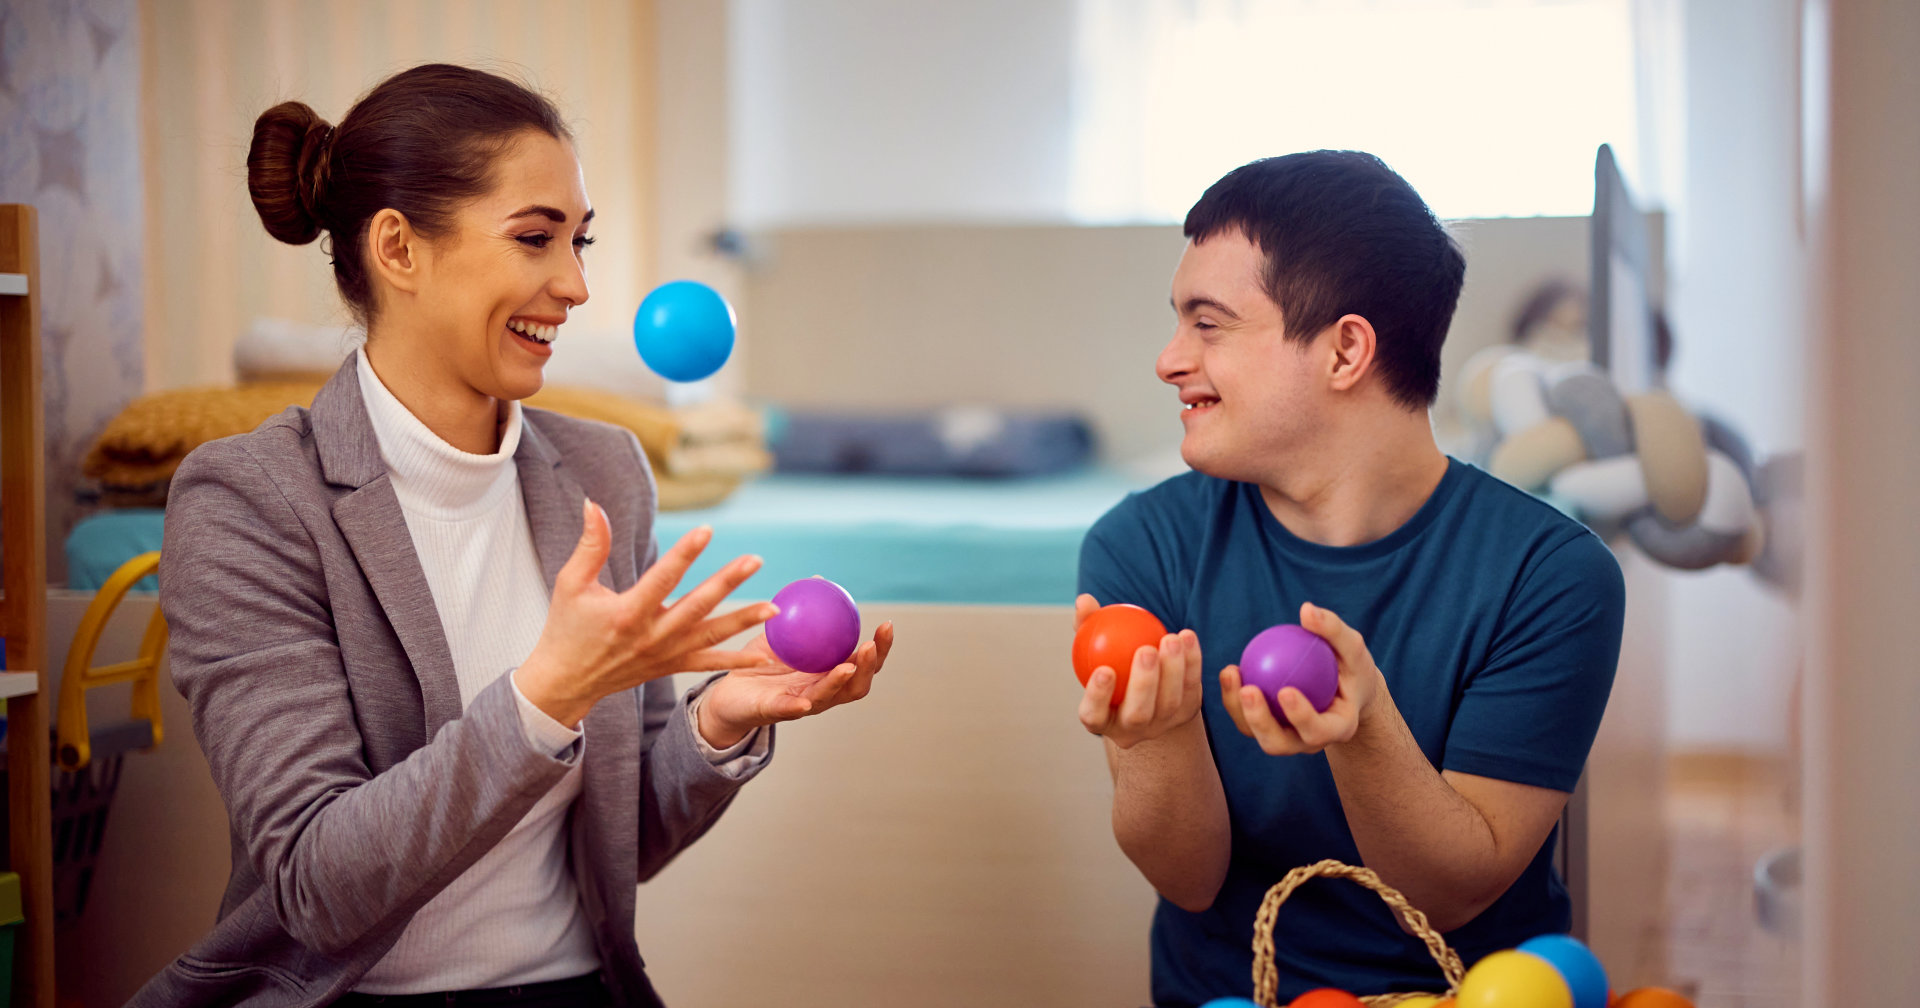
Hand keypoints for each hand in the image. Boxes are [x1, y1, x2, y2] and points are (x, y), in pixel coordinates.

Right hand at [516, 501, 780, 726]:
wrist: (565, 682)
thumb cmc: (566, 629)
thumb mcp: (570, 584)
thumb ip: (590, 545)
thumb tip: (593, 504)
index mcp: (626, 613)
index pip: (662, 578)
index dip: (685, 553)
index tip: (707, 530)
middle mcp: (651, 636)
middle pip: (696, 606)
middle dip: (728, 583)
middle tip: (754, 560)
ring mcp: (664, 655)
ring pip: (710, 636)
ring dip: (743, 621)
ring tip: (774, 609)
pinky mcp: (670, 667)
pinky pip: (708, 663)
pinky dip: (736, 660)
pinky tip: (764, 655)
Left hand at [696, 621, 894, 747]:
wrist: (726, 693)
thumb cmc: (760, 663)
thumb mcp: (783, 632)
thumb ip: (802, 612)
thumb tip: (819, 581)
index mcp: (828, 673)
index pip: (862, 661)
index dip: (880, 647)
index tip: (887, 625)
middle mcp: (822, 691)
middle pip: (857, 683)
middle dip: (869, 666)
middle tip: (871, 644)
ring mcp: (801, 705)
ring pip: (828, 696)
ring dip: (840, 682)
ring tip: (848, 666)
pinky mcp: (773, 712)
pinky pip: (787, 710)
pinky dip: (798, 707)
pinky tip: (805, 701)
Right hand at [1074, 593, 1203, 748]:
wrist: (1145, 684)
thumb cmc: (1110, 660)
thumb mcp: (1095, 646)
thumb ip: (1088, 625)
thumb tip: (1084, 601)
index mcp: (1101, 719)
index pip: (1094, 715)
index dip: (1098, 697)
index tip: (1104, 670)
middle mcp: (1131, 729)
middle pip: (1138, 714)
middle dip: (1144, 684)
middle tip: (1146, 650)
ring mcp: (1161, 725)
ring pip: (1169, 703)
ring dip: (1173, 670)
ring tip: (1171, 639)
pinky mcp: (1185, 714)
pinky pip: (1192, 689)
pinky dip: (1192, 663)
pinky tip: (1187, 636)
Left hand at [1219, 601, 1381, 754]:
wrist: (1345, 688)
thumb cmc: (1351, 665)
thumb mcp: (1352, 647)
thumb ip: (1333, 630)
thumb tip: (1307, 609)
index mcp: (1338, 728)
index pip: (1318, 730)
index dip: (1301, 717)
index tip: (1286, 691)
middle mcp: (1310, 742)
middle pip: (1280, 744)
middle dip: (1260, 722)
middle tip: (1249, 690)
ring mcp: (1287, 739)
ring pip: (1256, 734)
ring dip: (1238, 709)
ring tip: (1231, 674)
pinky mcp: (1268, 729)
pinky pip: (1246, 718)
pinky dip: (1235, 697)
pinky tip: (1230, 670)